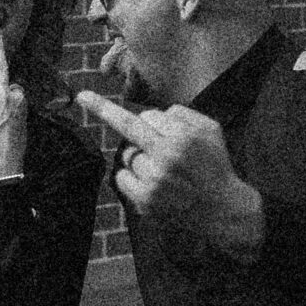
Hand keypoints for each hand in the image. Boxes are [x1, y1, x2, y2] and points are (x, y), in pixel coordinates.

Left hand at [75, 90, 265, 259]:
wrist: (222, 210)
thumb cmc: (215, 165)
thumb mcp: (211, 129)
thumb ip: (183, 114)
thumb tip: (153, 114)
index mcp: (183, 136)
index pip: (148, 115)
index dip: (146, 118)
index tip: (85, 95)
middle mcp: (166, 156)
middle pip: (128, 127)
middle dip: (101, 108)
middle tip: (83, 96)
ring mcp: (154, 179)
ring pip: (127, 154)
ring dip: (137, 156)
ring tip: (162, 169)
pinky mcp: (145, 200)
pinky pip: (121, 177)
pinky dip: (128, 176)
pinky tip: (148, 182)